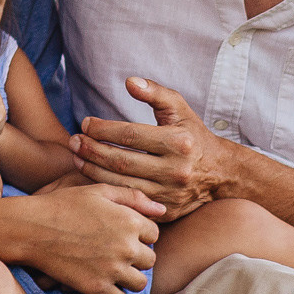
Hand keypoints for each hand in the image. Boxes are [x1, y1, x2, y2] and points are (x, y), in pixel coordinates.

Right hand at [13, 184, 164, 293]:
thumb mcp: (99, 191)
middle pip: (150, 260)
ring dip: (130, 277)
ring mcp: (113, 270)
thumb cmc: (64, 205)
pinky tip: (103, 281)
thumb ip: (133, 197)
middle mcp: (127, 247)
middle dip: (137, 256)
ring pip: (139, 282)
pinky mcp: (97, 288)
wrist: (32, 229)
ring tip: (113, 269)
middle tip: (117, 252)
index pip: (154, 234)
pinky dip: (115, 293)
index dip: (140, 234)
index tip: (123, 234)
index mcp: (130, 221)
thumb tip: (162, 209)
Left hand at [72, 76, 237, 214]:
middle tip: (73, 141)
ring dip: (93, 171)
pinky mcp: (166, 212)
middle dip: (92, 150)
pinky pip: (129, 200)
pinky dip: (108, 190)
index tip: (85, 123)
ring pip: (121, 184)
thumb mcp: (179, 109)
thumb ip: (155, 93)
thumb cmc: (193, 135)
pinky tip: (92, 177)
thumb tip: (129, 82)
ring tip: (76, 157)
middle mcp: (176, 171)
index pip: (131, 135)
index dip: (104, 129)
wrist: (220, 173)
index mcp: (179, 143)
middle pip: (122, 162)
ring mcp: (170, 195)